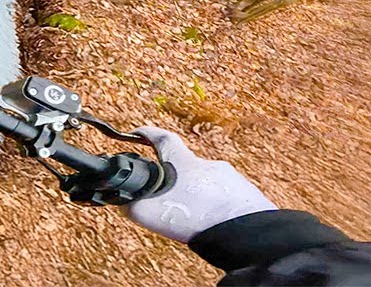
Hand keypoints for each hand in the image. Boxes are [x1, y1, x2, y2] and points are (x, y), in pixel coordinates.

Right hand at [123, 127, 276, 242]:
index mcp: (185, 163)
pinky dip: (215, 206)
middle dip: (174, 178)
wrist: (247, 235)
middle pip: (185, 165)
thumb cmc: (199, 219)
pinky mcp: (248, 196)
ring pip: (206, 183)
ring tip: (192, 216)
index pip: (163, 138)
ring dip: (197, 195)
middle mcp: (209, 164)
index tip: (136, 133)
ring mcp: (231, 179)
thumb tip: (122, 201)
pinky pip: (226, 197)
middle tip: (167, 197)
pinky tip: (212, 223)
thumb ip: (132, 205)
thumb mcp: (152, 214)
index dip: (147, 134)